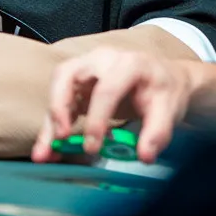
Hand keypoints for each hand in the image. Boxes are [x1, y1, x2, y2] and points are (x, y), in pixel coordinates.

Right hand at [31, 48, 201, 164]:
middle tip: (61, 138)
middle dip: (59, 107)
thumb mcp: (170, 109)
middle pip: (67, 75)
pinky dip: (53, 123)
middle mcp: (101, 59)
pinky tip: (51, 146)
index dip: (96, 119)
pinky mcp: (78, 82)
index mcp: (127, 63)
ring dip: (50, 119)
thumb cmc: (165, 90)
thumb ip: (158, 132)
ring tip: (45, 151)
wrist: (165, 78)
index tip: (92, 148)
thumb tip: (145, 155)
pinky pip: (59, 99)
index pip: (106, 89)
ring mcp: (86, 68)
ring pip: (57, 86)